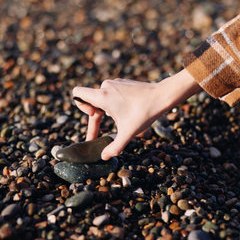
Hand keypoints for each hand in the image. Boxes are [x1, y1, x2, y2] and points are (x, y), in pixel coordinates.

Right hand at [72, 69, 201, 159]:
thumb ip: (114, 146)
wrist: (162, 96)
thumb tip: (104, 157)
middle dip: (94, 118)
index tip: (93, 116)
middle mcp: (106, 87)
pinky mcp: (123, 83)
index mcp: (103, 96)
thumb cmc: (144, 113)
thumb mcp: (128, 133)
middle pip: (91, 102)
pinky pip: (112, 94)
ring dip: (105, 111)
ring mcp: (115, 83)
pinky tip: (125, 112)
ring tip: (118, 120)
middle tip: (98, 135)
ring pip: (102, 98)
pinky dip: (113, 104)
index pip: (77, 93)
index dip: (79, 106)